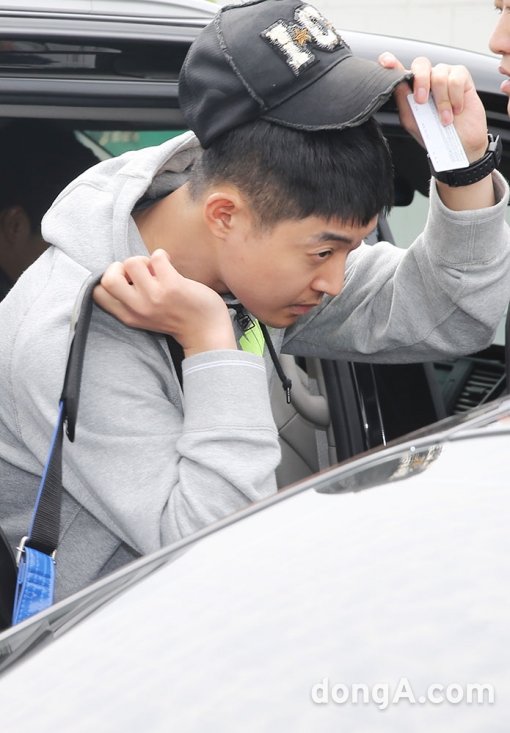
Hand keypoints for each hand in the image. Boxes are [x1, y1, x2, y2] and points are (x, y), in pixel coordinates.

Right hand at [94, 249, 236, 356]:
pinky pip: (156, 256)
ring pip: (132, 262)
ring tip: (157, 269)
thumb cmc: (176, 317)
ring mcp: (154, 297)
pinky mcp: (172, 286)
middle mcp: (138, 308)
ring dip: (144, 259)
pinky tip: (170, 265)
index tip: (128, 280)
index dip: (109, 279)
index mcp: (128, 316)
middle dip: (121, 267)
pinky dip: (162, 255)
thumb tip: (123, 268)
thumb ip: (131, 300)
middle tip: (139, 273)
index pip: (97, 293)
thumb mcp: (145, 316)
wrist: (206, 331)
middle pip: (108, 278)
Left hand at [379, 53, 488, 162]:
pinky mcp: (461, 77)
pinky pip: (456, 78)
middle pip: (421, 64)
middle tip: (422, 101)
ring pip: (439, 74)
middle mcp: (427, 78)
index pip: (399, 69)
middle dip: (421, 81)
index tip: (386, 62)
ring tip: (445, 118)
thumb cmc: (435, 133)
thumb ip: (403, 101)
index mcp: (412, 88)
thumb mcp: (413, 121)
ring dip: (442, 100)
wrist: (460, 144)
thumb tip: (397, 83)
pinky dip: (455, 97)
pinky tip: (457, 109)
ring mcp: (444, 75)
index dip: (391, 62)